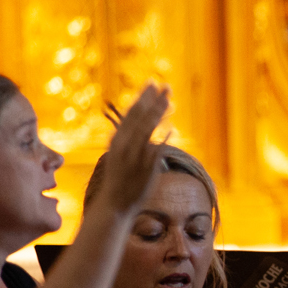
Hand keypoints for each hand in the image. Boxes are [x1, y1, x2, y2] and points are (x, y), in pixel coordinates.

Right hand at [88, 85, 170, 216]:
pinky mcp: (145, 167)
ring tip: (171, 101)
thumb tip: (143, 125)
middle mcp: (124, 144)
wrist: (115, 203)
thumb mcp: (120, 154)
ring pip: (148, 129)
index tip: (152, 83)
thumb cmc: (119, 178)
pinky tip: (172, 128)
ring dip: (159, 113)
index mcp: (117, 139)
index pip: (131, 112)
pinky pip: (156, 149)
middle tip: (167, 86)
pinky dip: (163, 138)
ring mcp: (134, 155)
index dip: (143, 97)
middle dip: (154, 100)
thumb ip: (130, 138)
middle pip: (141, 117)